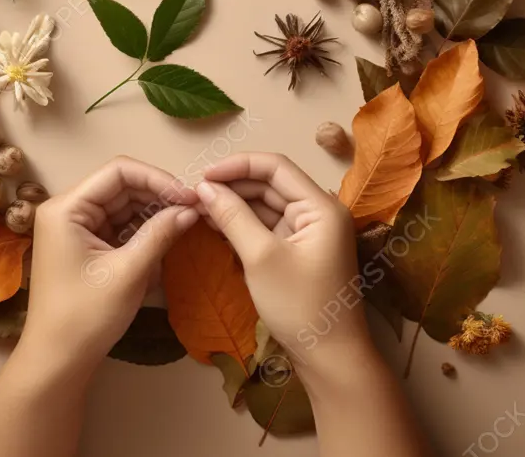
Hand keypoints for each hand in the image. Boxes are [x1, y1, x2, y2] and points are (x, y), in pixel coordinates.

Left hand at [21, 156, 199, 370]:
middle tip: (194, 210)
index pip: (118, 172)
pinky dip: (143, 230)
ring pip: (124, 205)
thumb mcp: (128, 273)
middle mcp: (68, 210)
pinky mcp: (86, 245)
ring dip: (154, 213)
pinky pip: (120, 226)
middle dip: (158, 196)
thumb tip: (192, 209)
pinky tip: (166, 239)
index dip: (157, 178)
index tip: (189, 197)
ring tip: (185, 224)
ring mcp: (76, 227)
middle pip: (121, 186)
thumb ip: (160, 235)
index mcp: (67, 208)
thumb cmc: (86, 316)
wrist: (58, 360)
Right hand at [197, 152, 368, 364]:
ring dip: (234, 204)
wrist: (330, 358)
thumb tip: (204, 187)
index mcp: (321, 206)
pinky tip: (215, 222)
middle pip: (270, 184)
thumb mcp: (261, 258)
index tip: (202, 175)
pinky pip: (268, 226)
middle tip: (194, 193)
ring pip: (266, 205)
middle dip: (232, 185)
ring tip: (198, 207)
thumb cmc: (300, 306)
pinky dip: (243, 223)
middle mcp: (319, 212)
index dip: (237, 165)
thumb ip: (233, 217)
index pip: (276, 167)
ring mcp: (309, 232)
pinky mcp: (298, 251)